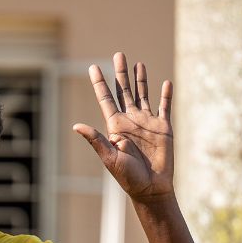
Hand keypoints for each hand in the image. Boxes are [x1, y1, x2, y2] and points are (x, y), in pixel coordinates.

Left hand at [73, 53, 173, 203]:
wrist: (151, 188)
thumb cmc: (128, 177)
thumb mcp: (109, 157)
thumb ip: (96, 140)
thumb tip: (76, 125)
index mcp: (115, 126)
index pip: (105, 99)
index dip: (100, 83)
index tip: (93, 67)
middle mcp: (130, 121)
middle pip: (124, 91)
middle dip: (121, 73)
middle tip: (119, 54)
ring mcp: (147, 123)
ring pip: (143, 94)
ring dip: (141, 79)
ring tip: (138, 63)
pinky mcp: (163, 128)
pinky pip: (164, 107)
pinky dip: (165, 95)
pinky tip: (165, 83)